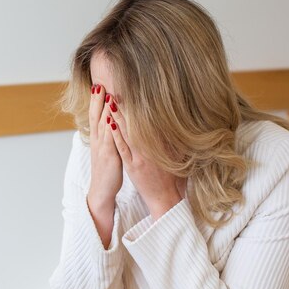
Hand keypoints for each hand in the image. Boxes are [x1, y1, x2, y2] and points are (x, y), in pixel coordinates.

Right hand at [87, 84, 122, 209]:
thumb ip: (108, 138)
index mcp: (97, 140)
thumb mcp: (106, 152)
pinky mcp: (110, 156)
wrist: (101, 191)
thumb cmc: (107, 172)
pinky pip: (111, 138)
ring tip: (105, 94)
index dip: (95, 101)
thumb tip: (111, 126)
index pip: (95, 116)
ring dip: (103, 108)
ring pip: (102, 124)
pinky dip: (111, 126)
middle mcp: (98, 141)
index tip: (97, 86)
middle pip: (96, 116)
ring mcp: (103, 148)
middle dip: (97, 100)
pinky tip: (113, 117)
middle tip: (98, 83)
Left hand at [106, 95, 183, 219]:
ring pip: (128, 132)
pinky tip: (111, 123)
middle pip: (136, 122)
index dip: (141, 105)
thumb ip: (172, 139)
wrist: (166, 199)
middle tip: (119, 89)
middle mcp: (150, 148)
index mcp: (161, 144)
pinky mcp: (132, 166)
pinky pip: (123, 148)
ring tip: (111, 100)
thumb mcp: (177, 155)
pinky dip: (117, 135)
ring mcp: (140, 157)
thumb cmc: (174, 178)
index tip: (134, 91)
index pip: (149, 120)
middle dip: (127, 105)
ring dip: (119, 116)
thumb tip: (171, 122)